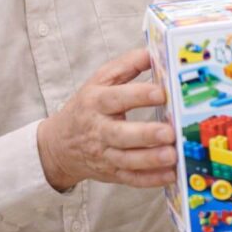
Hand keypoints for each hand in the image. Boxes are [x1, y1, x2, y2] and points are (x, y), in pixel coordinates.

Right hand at [37, 48, 176, 190]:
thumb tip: (154, 51)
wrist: (59, 144)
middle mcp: (99, 130)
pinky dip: (150, 179)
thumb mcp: (101, 80)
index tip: (161, 93)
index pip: (116, 98)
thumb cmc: (87, 106)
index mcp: (96, 102)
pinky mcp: (112, 173)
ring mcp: (105, 154)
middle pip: (121, 134)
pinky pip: (131, 178)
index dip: (138, 95)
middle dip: (145, 134)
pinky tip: (170, 174)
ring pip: (127, 160)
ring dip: (150, 160)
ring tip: (172, 155)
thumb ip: (127, 65)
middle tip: (169, 132)